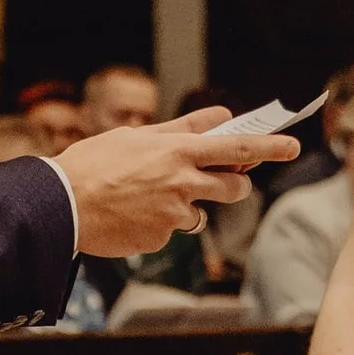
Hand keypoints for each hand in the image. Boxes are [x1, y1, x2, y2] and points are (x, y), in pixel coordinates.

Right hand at [57, 109, 296, 261]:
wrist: (61, 204)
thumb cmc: (95, 164)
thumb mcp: (137, 136)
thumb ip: (181, 128)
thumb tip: (218, 117)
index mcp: (178, 150)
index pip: (237, 146)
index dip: (270, 147)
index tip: (292, 146)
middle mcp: (183, 181)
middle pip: (235, 186)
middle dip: (234, 184)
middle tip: (221, 180)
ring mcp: (174, 213)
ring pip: (201, 211)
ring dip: (188, 206)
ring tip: (148, 197)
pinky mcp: (161, 238)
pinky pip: (171, 231)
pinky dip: (157, 224)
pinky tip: (130, 216)